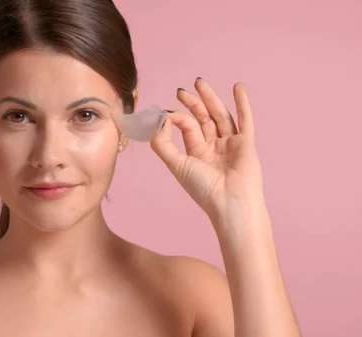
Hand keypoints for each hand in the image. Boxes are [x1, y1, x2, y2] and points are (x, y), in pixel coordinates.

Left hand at [151, 78, 263, 227]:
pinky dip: (242, 103)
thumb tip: (161, 119)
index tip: (168, 113)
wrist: (229, 204)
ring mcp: (231, 144)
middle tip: (182, 90)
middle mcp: (215, 146)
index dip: (177, 117)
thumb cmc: (203, 189)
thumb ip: (162, 143)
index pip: (187, 127)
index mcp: (198, 152)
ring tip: (200, 82)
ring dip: (211, 98)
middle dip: (193, 103)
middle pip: (204, 118)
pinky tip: (237, 87)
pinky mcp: (247, 143)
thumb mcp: (176, 164)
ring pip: (221, 115)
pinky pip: (245, 119)